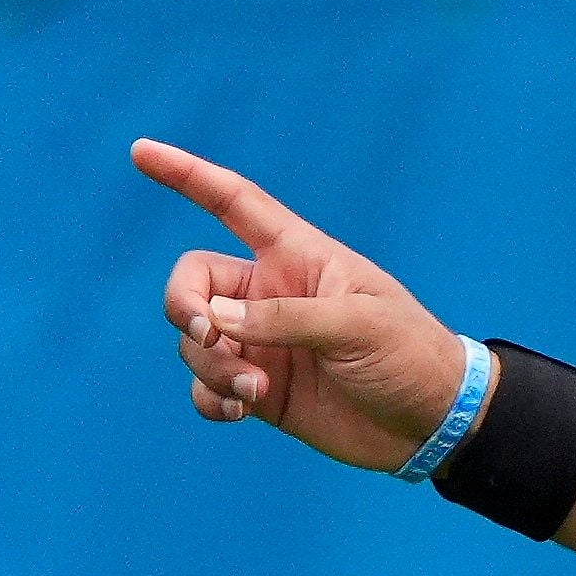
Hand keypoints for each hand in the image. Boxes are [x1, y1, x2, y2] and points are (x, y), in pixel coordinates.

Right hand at [137, 139, 464, 467]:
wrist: (434, 424)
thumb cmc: (410, 356)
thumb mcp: (357, 325)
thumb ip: (284, 318)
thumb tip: (214, 319)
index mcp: (299, 258)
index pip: (234, 203)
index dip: (188, 176)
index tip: (141, 151)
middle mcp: (270, 294)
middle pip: (191, 281)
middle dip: (184, 306)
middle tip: (210, 336)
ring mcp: (262, 343)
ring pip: (195, 340)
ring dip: (209, 365)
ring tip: (253, 391)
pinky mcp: (260, 388)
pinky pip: (206, 385)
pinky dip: (208, 397)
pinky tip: (236, 411)